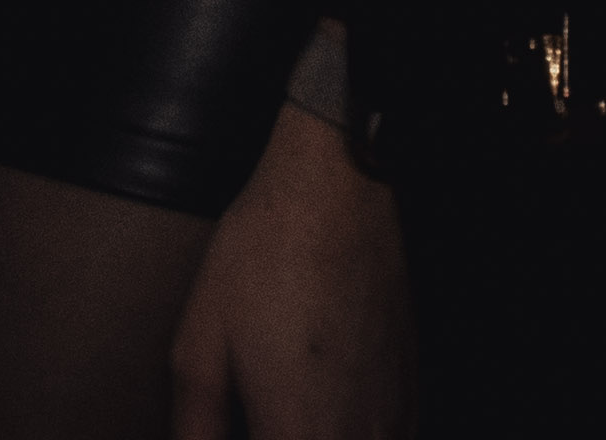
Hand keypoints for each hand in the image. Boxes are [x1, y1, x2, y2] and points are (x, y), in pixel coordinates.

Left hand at [168, 101, 414, 438]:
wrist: (335, 191)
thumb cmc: (261, 260)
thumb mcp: (199, 348)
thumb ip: (195, 429)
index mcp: (299, 436)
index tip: (231, 436)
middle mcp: (358, 438)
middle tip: (249, 421)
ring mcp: (393, 420)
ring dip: (311, 438)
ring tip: (278, 415)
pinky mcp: (410, 393)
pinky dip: (349, 437)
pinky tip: (315, 415)